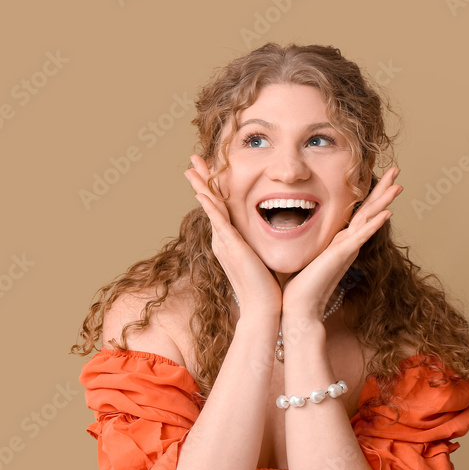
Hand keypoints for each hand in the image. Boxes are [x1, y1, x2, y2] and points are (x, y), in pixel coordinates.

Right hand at [184, 155, 281, 318]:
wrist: (264, 308)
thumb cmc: (268, 288)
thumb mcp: (263, 258)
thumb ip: (262, 244)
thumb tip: (277, 232)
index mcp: (230, 241)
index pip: (219, 208)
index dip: (212, 187)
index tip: (208, 170)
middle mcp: (223, 239)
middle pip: (209, 203)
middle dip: (201, 180)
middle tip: (192, 160)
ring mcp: (225, 243)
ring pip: (210, 207)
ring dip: (201, 185)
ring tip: (191, 168)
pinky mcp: (231, 247)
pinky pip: (218, 222)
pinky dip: (210, 206)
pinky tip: (203, 192)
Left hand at [281, 167, 402, 322]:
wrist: (299, 307)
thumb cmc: (298, 285)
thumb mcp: (304, 255)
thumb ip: (308, 243)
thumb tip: (293, 227)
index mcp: (338, 241)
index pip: (358, 212)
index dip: (369, 193)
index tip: (378, 174)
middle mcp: (347, 243)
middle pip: (369, 210)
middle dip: (383, 189)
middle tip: (398, 169)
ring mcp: (347, 249)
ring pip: (370, 219)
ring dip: (384, 201)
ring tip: (399, 184)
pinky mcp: (342, 256)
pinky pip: (361, 237)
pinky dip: (374, 224)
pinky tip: (387, 212)